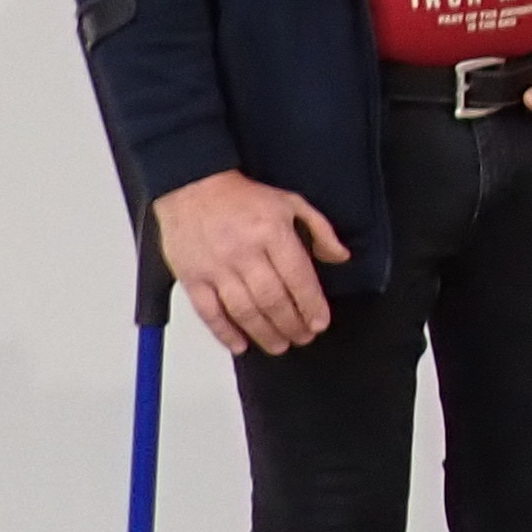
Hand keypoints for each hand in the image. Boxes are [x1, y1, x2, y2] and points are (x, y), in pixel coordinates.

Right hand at [154, 171, 348, 354]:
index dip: (311, 304)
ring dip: (264, 333)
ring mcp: (216, 267)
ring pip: (243, 310)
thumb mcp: (291, 202)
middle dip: (291, 324)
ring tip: (279, 345)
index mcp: (272, 232)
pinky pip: (208, 312)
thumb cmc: (243, 197)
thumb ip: (320, 230)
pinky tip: (240, 345)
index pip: (297, 277)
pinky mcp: (191, 277)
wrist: (192, 187)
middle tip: (303, 338)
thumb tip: (340, 257)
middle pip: (272, 299)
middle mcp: (244, 252)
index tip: (320, 322)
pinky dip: (224, 332)